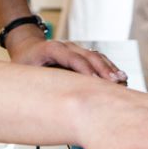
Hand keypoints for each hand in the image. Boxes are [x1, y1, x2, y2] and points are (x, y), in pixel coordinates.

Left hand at [6, 31, 126, 82]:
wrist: (28, 47)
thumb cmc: (26, 62)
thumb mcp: (26, 72)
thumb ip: (38, 83)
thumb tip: (48, 102)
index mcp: (51, 48)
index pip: (72, 58)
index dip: (85, 70)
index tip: (96, 82)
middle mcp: (66, 45)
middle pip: (89, 56)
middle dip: (103, 70)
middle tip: (115, 83)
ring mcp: (75, 48)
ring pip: (96, 56)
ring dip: (109, 68)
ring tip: (121, 80)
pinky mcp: (82, 54)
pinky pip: (98, 59)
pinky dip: (109, 68)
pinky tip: (119, 77)